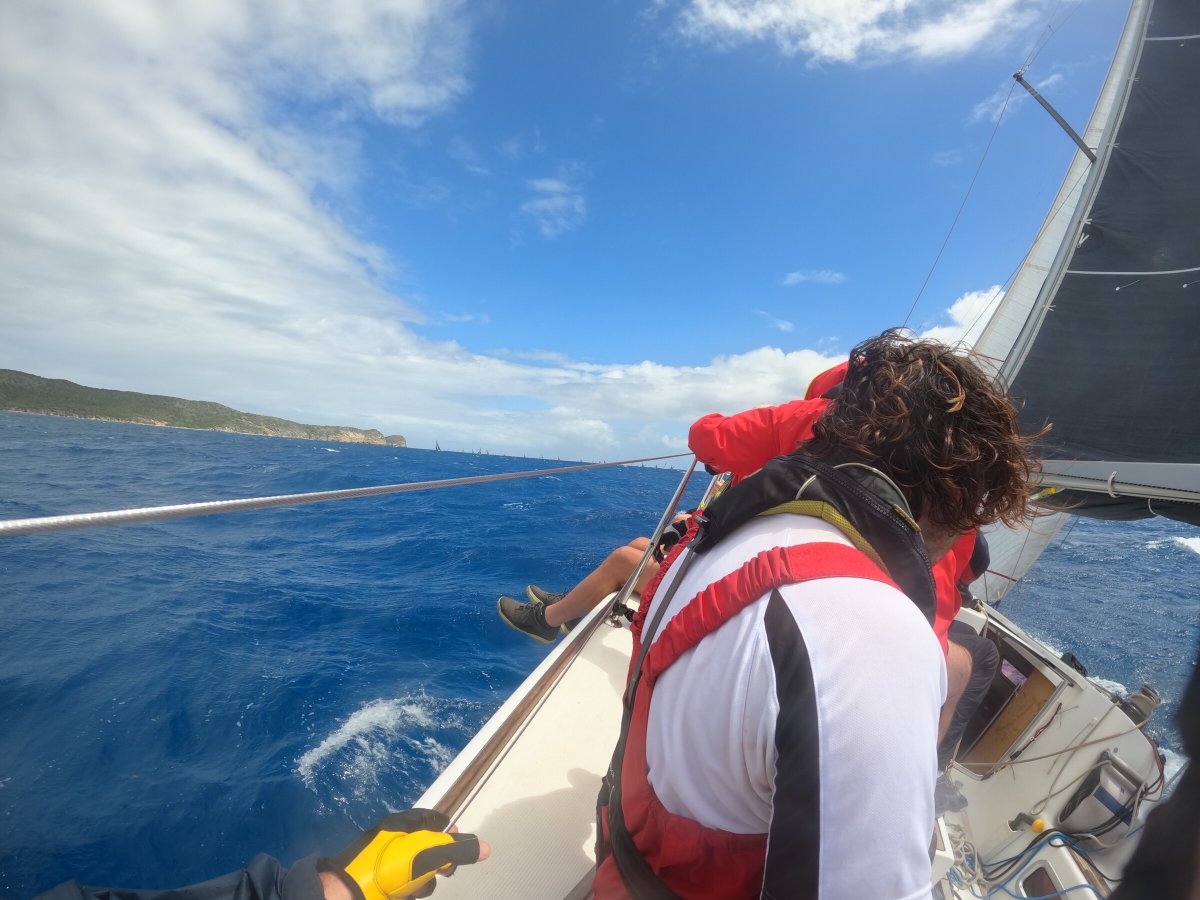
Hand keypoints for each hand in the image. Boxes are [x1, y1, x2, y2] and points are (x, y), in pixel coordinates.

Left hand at [320, 809, 488, 899]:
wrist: (347, 897)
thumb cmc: (388, 867)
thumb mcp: (428, 854)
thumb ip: (457, 849)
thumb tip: (486, 847)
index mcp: (403, 825)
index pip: (434, 820)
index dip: (450, 831)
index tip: (460, 843)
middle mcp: (396, 843)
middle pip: (430, 849)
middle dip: (439, 862)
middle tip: (444, 871)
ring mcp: (389, 867)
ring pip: (421, 872)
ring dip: (424, 883)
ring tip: (414, 888)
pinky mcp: (386, 887)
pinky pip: (408, 888)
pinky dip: (411, 894)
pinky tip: (404, 897)